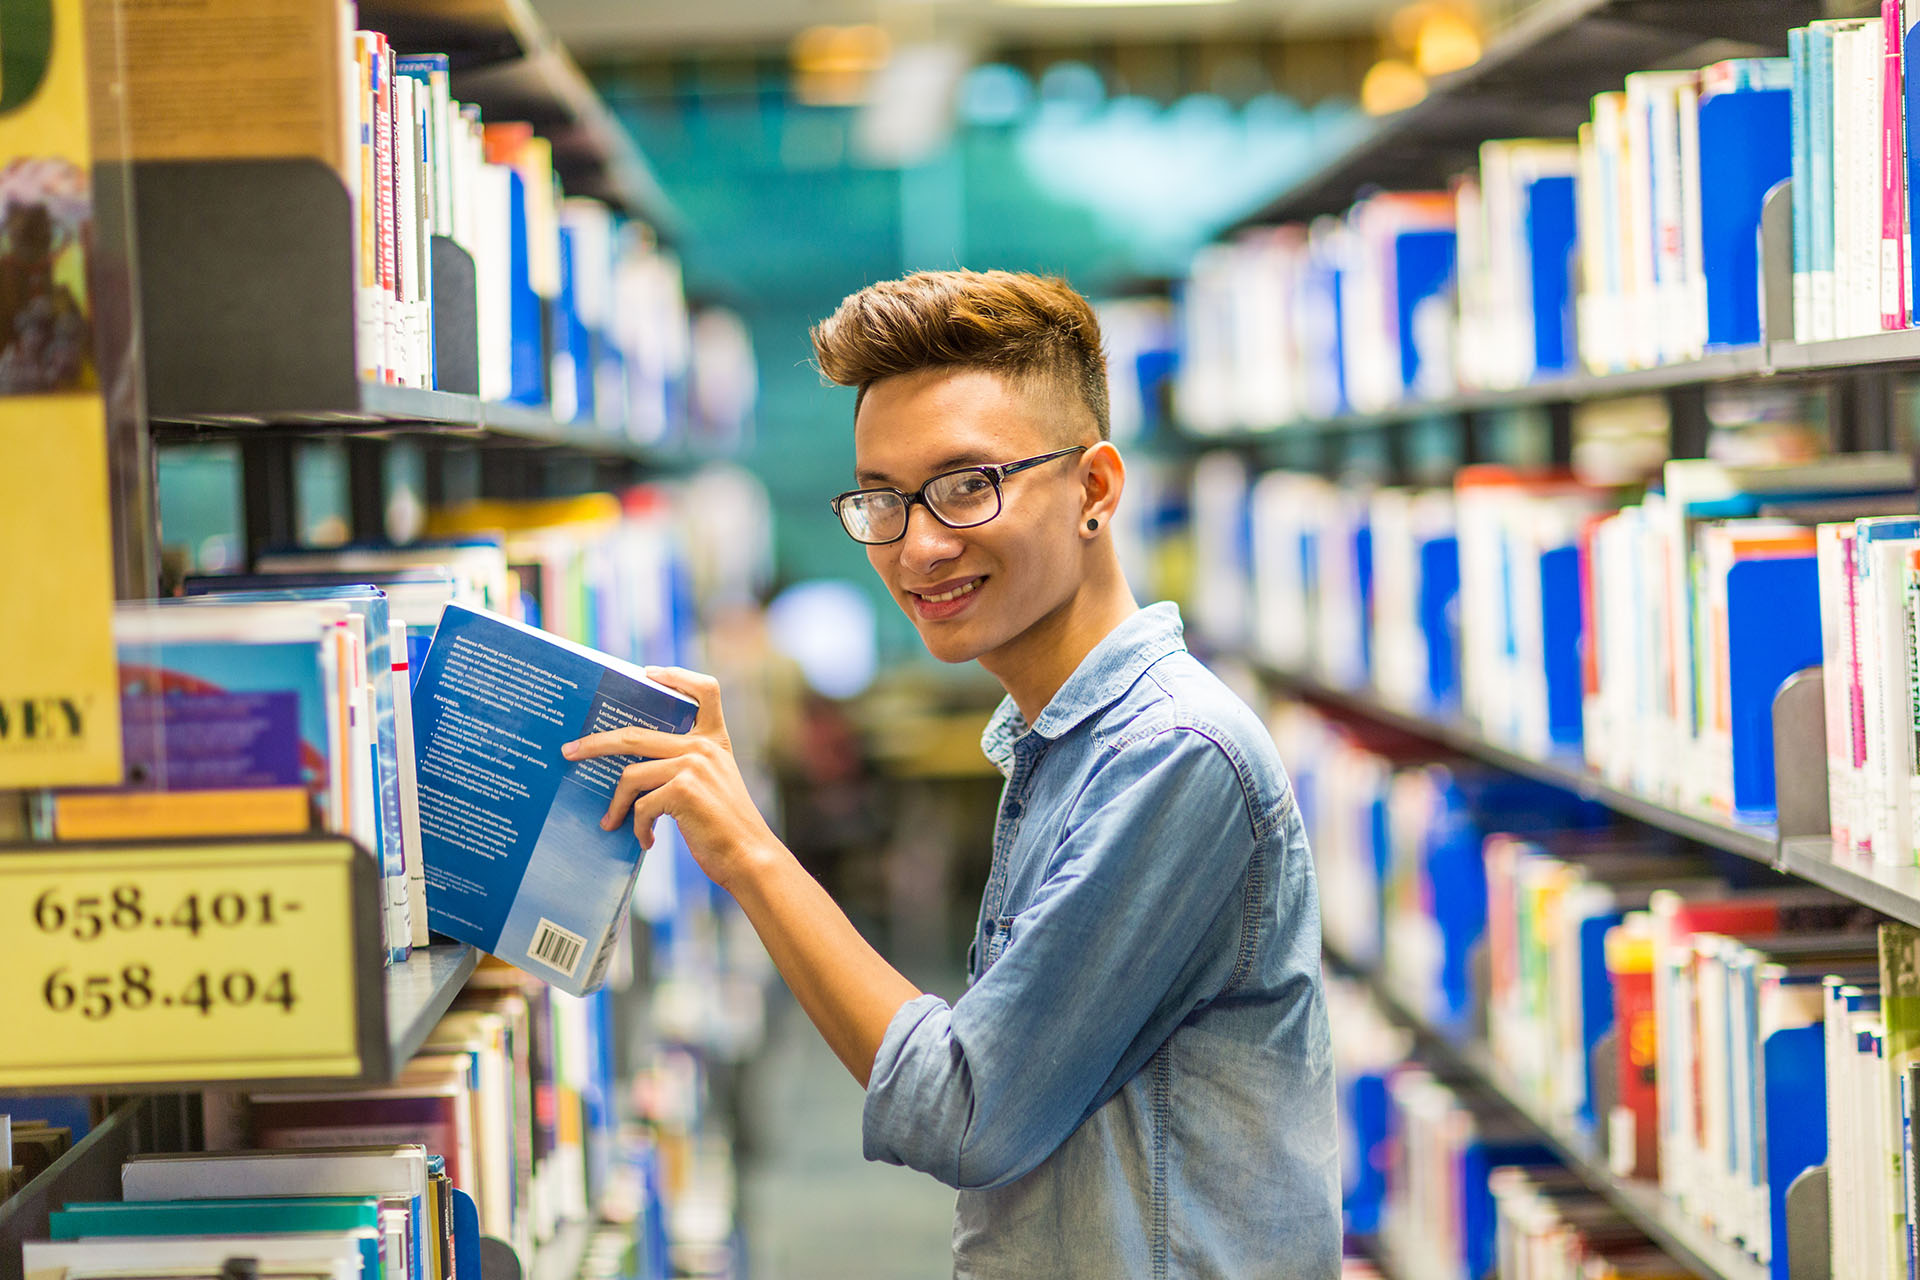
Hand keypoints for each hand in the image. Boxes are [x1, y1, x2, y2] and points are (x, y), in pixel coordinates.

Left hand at [560, 666, 776, 890]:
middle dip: (595, 743)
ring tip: (611, 822)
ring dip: (617, 804)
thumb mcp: (715, 784)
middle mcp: (704, 747)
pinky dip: (638, 826)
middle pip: (636, 734)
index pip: (706, 690)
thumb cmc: (726, 828)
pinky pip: (641, 805)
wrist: (750, 858)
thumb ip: (688, 766)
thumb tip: (633, 769)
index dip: (677, 676)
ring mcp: (693, 766)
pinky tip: (646, 841)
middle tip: (569, 751)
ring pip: (631, 775)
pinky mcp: (683, 790)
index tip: (648, 675)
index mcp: (715, 741)